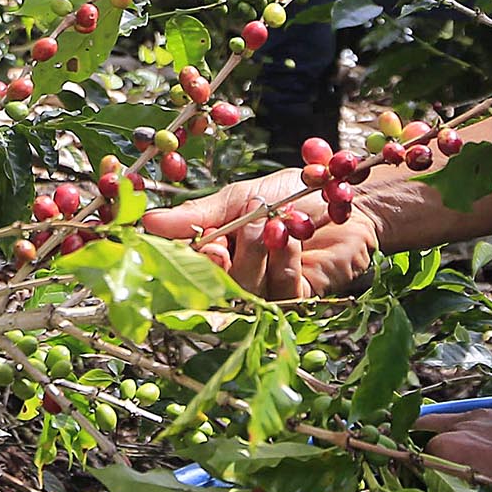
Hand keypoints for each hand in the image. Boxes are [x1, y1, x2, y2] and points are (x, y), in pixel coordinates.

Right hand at [143, 167, 385, 300]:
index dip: (194, 263)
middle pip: (217, 284)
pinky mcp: (299, 299)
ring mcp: (267, 291)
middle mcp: (237, 276)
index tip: (210, 245)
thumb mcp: (236, 197)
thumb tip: (146, 222)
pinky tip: (293, 237)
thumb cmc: (291, 192)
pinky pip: (281, 292)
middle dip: (233, 253)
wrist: (345, 194)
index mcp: (216, 252)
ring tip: (277, 220)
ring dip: (261, 250)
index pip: (190, 268)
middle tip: (253, 223)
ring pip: (247, 289)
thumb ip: (195, 216)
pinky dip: (284, 261)